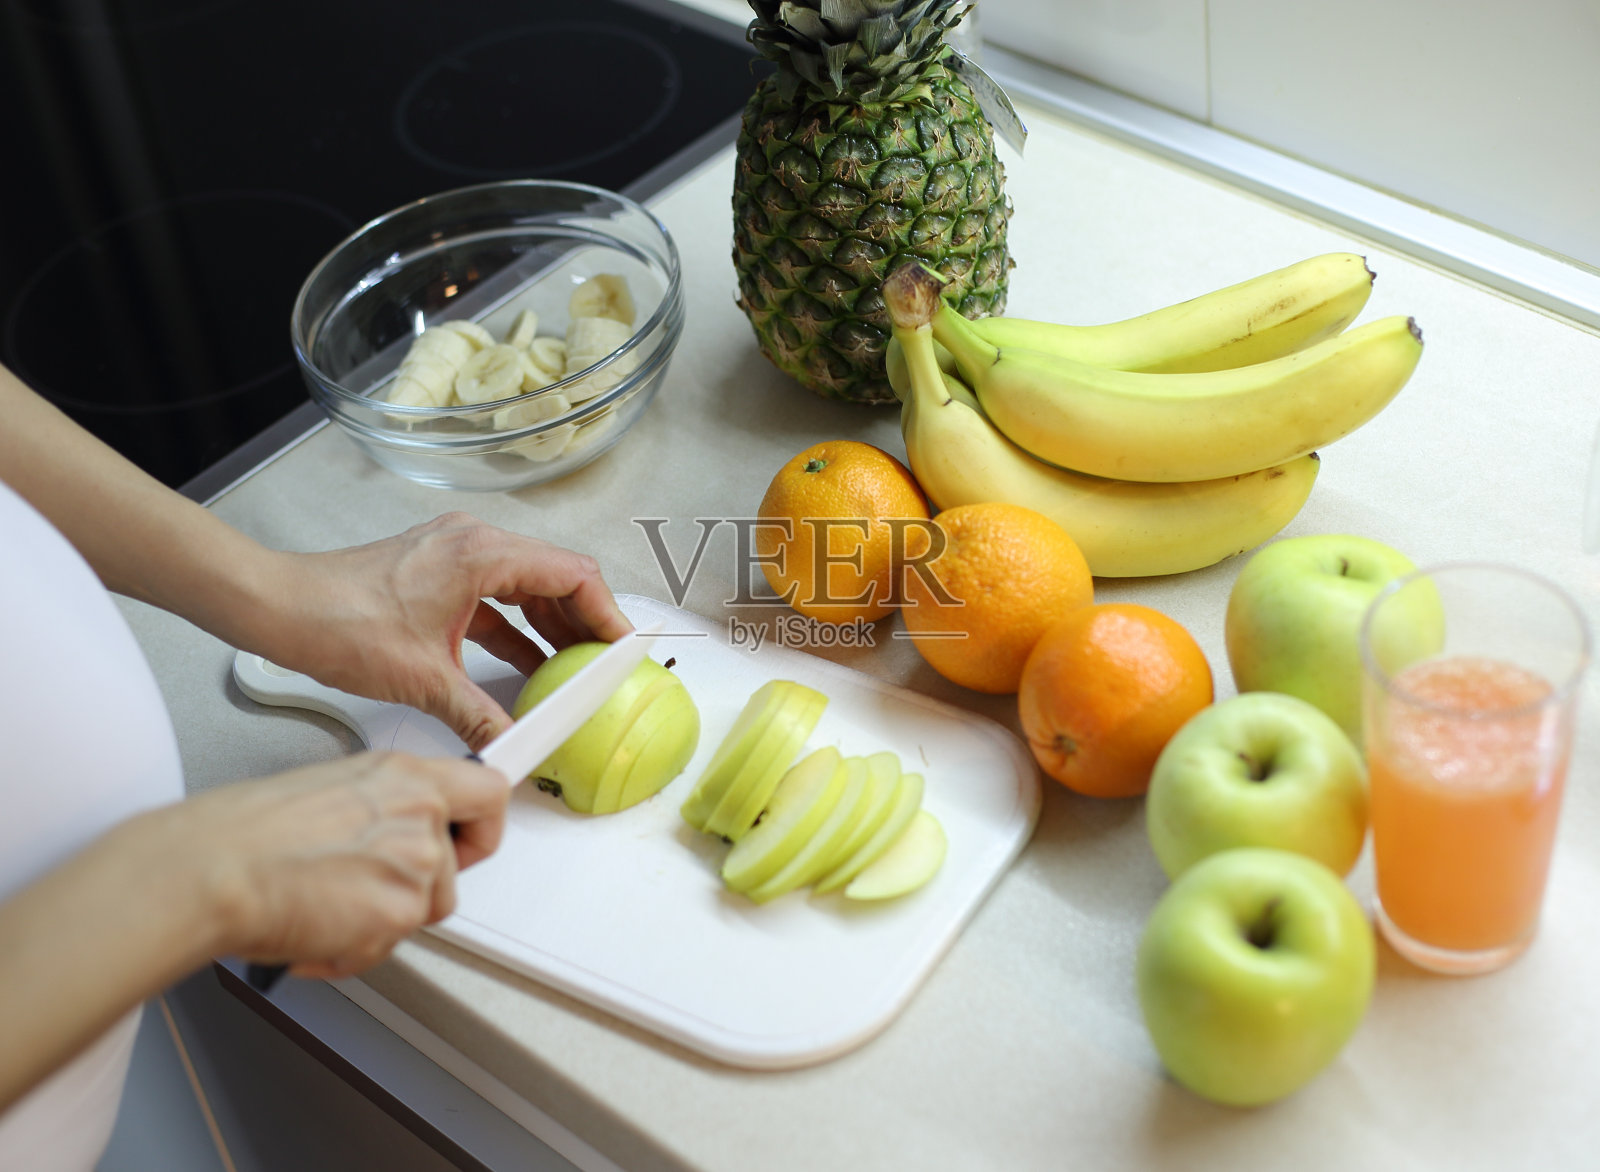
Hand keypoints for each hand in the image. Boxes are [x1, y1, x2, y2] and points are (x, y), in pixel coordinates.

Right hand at [159, 752, 508, 978]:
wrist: (215, 868)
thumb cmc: (248, 831)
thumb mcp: (331, 789)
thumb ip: (381, 808)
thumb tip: (388, 832)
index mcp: (405, 775)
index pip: (488, 791)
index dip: (481, 826)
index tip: (470, 841)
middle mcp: (420, 813)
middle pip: (455, 867)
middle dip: (416, 890)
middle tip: (369, 892)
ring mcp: (417, 862)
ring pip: (422, 910)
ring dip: (379, 923)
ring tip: (325, 910)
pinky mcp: (401, 911)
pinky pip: (390, 947)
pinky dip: (352, 952)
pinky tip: (314, 933)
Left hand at [254, 513, 632, 750]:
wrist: (278, 607)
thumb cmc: (337, 621)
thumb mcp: (423, 680)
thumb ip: (480, 717)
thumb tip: (515, 746)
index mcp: (481, 554)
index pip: (572, 575)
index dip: (606, 614)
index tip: (623, 648)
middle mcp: (474, 544)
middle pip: (556, 578)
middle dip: (585, 624)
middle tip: (605, 665)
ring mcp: (456, 556)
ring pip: (528, 588)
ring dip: (553, 628)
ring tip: (575, 670)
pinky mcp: (439, 574)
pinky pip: (497, 599)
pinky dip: (518, 631)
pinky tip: (528, 667)